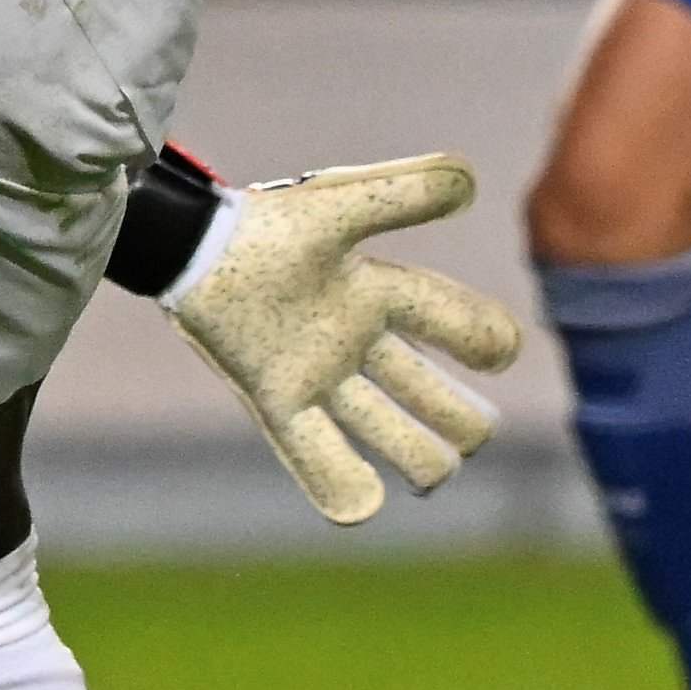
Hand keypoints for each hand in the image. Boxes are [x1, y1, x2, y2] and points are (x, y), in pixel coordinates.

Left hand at [160, 154, 526, 523]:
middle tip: (474, 435)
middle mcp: (353, 338)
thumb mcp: (338, 205)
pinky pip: (312, 447)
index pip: (441, 316)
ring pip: (377, 424)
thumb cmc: (265, 224)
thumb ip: (401, 193)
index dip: (477, 334)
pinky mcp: (277, 396)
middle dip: (452, 413)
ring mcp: (316, 372)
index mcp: (375, 290)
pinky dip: (336, 479)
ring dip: (412, 453)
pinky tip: (365, 509)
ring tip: (438, 474)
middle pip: (419, 388)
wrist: (190, 247)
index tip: (500, 353)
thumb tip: (470, 181)